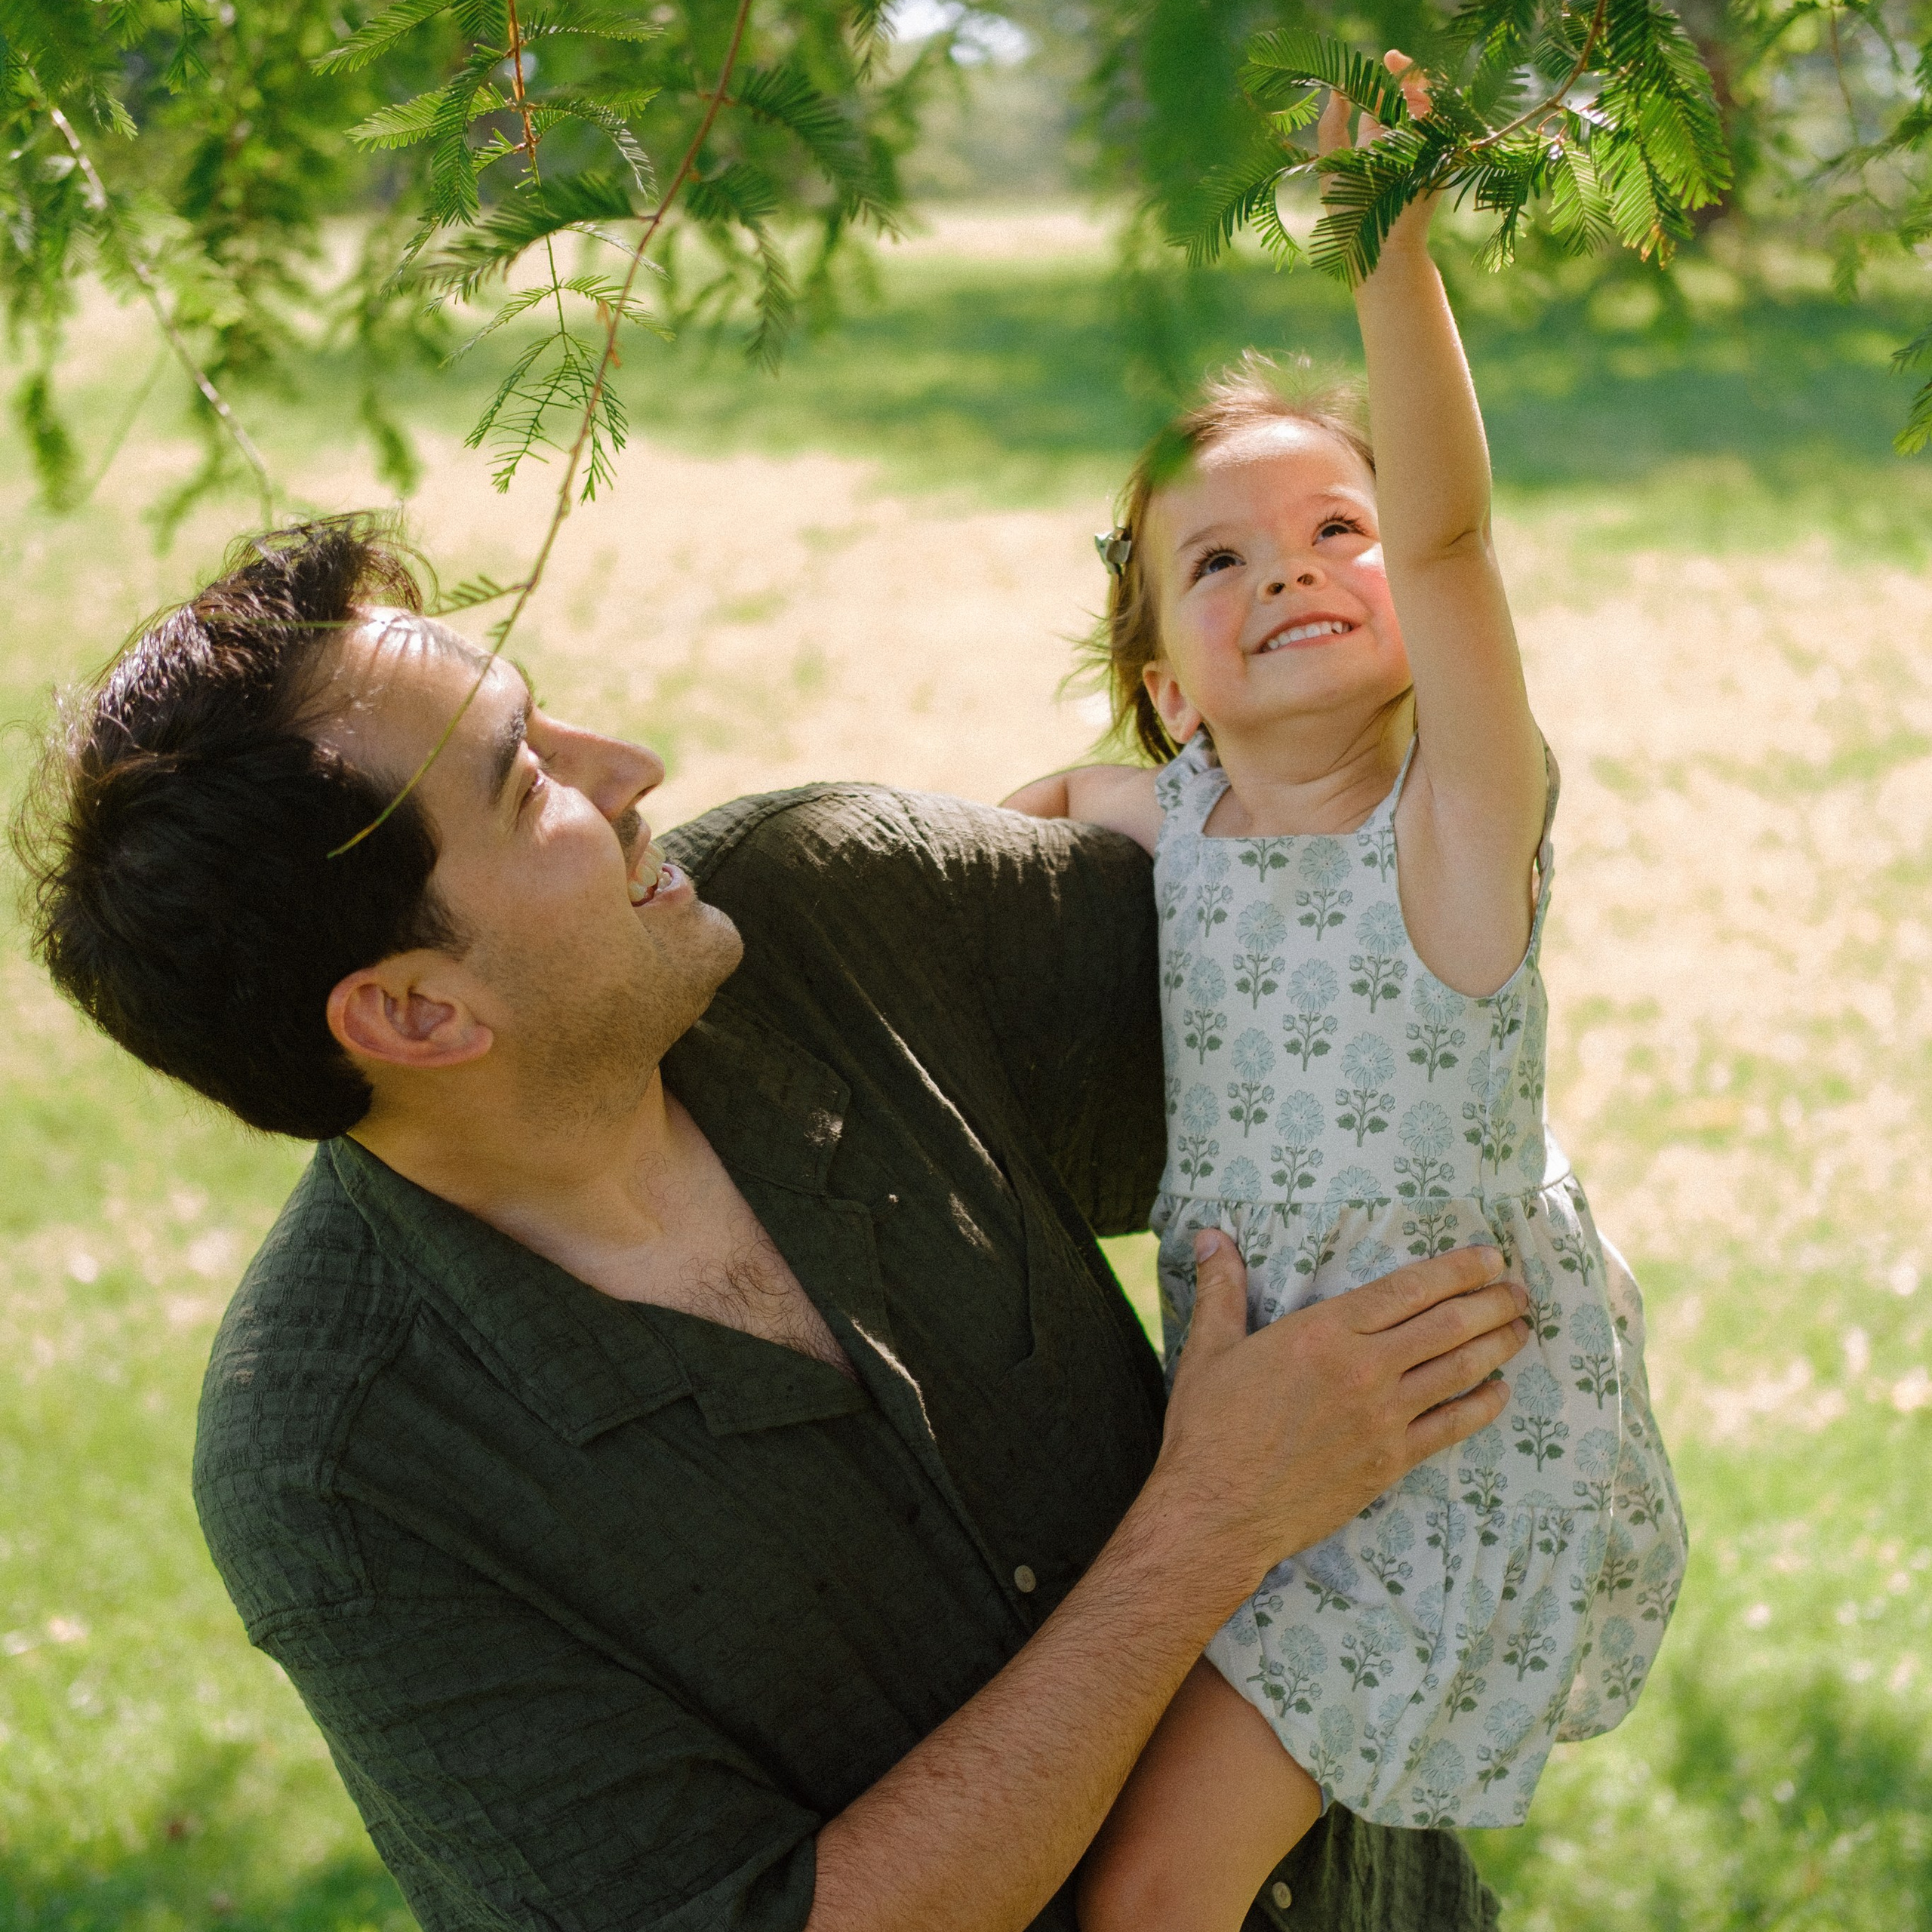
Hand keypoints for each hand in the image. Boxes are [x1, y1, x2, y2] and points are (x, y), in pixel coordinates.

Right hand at [1152, 1228, 1527, 1599]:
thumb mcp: (1209, 1349)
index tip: (1490, 1256)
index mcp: (1323, 1332)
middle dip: (1492, 1301)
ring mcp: (1383, 1419)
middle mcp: (1363, 1369)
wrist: (1218, 1512)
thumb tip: (1209, 1235)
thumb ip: (1220, 1288)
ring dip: (1498, 1345)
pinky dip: (1483, 1406)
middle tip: (1519, 1288)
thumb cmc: (1209, 1429)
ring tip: (1522, 1327)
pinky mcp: (1390, 1462)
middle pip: (1448, 1325)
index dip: (1457, 1269)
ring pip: (1459, 1371)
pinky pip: (1452, 1427)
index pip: (1408, 1288)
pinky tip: (1501, 1391)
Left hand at [1317, 49, 1438, 259]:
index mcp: (1374, 145)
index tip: (1378, 67)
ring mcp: (1421, 150)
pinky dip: (1434, 107)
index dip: (1380, 83)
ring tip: (1403, 75)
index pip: (1382, 104)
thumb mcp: (1332, 166)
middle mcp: (1399, 144)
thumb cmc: (1350, 215)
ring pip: (1427, 107)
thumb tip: (1336, 91)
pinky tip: (1417, 98)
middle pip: (1407, 100)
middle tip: (1392, 60)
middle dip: (1403, 78)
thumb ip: (1332, 128)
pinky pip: (1444, 123)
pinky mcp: (1440, 159)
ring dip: (1417, 87)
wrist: (1378, 247)